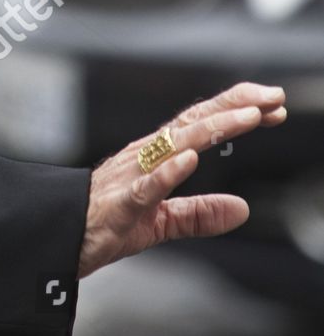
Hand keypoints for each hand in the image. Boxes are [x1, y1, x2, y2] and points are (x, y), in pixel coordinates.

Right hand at [77, 82, 287, 278]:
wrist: (61, 237)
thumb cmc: (105, 223)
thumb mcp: (162, 222)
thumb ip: (200, 214)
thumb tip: (242, 209)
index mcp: (156, 156)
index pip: (201, 123)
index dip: (236, 110)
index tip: (273, 106)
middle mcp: (145, 155)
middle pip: (194, 122)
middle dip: (235, 106)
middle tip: (273, 98)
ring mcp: (132, 175)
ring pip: (176, 145)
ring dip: (214, 129)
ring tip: (248, 119)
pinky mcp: (120, 203)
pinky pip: (146, 185)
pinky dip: (168, 172)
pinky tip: (190, 161)